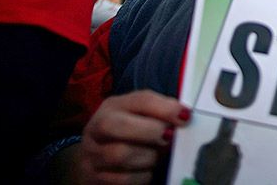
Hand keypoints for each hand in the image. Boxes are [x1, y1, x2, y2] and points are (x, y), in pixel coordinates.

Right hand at [73, 90, 190, 184]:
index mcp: (114, 106)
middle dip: (151, 132)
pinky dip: (142, 176)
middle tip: (168, 138)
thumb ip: (160, 112)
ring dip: (148, 157)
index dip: (165, 108)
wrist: (98, 157)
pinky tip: (146, 170)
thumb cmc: (129, 133)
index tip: (185, 117)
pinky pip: (123, 180)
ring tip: (156, 155)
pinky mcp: (94, 179)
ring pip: (121, 155)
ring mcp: (91, 155)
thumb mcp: (140, 115)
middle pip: (120, 126)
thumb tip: (184, 116)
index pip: (140, 100)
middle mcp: (96, 128)